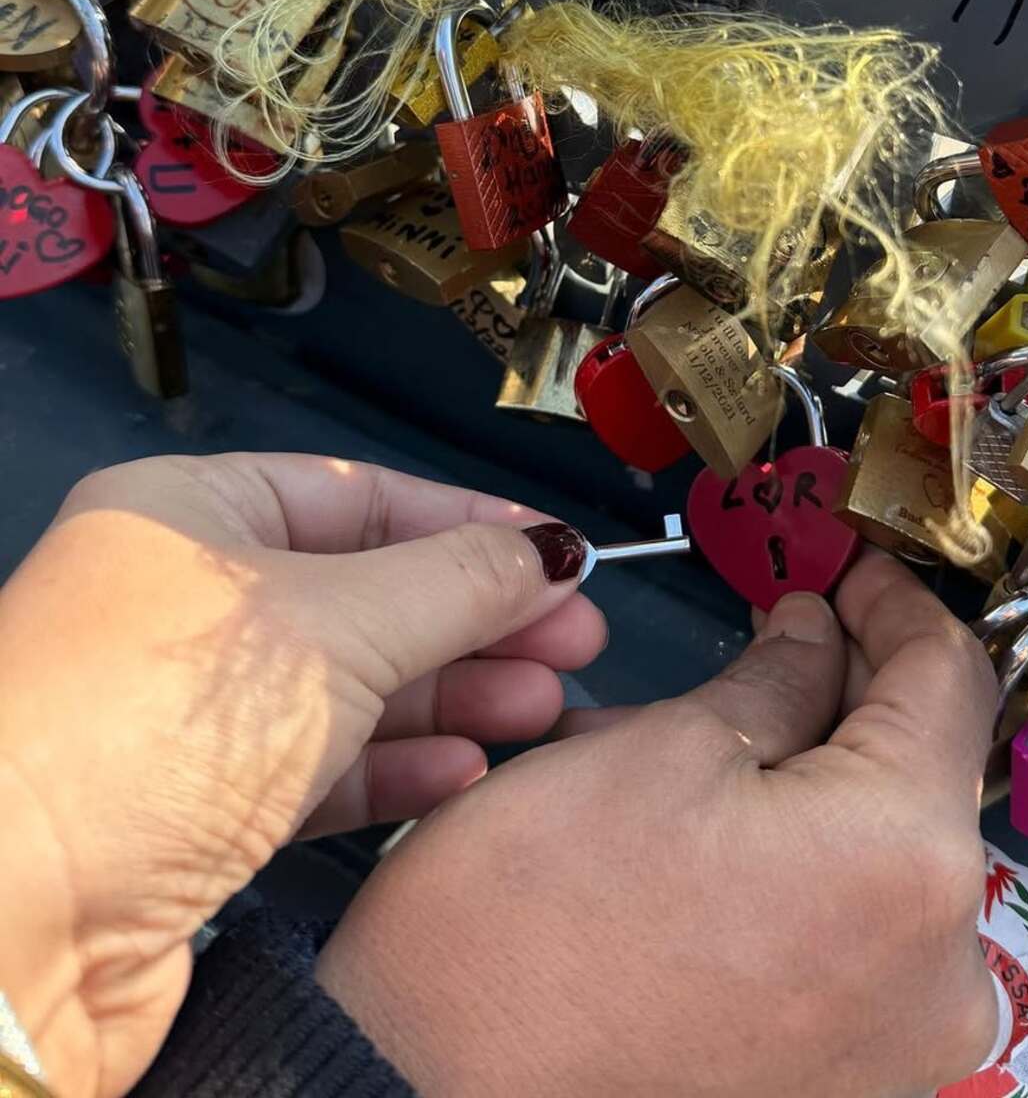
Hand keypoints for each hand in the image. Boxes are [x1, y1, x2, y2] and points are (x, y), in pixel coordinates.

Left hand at [0, 454, 604, 1097]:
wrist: (13, 927)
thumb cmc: (151, 728)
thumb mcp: (335, 625)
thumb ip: (456, 581)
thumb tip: (549, 551)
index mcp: (186, 516)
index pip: (359, 495)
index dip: (470, 522)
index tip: (560, 551)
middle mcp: (181, 603)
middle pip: (367, 592)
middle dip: (478, 617)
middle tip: (575, 636)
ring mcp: (186, 712)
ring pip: (351, 685)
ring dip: (452, 696)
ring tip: (543, 706)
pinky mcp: (196, 812)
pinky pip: (320, 769)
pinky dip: (397, 767)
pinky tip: (465, 771)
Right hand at [319, 553, 998, 1097]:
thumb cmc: (532, 936)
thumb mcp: (659, 750)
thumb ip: (775, 676)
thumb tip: (817, 633)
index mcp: (911, 862)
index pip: (947, 676)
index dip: (891, 595)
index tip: (844, 559)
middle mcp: (941, 969)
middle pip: (912, 767)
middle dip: (831, 681)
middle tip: (761, 625)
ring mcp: (896, 1040)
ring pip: (865, 845)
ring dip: (794, 767)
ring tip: (683, 729)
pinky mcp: (842, 1080)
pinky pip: (841, 925)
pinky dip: (785, 855)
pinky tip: (694, 821)